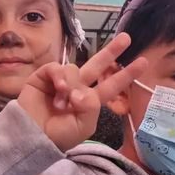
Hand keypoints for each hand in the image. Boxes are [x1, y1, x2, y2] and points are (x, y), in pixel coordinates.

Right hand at [17, 32, 146, 151]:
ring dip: (71, 85)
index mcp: (89, 102)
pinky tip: (58, 89)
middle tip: (126, 38)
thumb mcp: (83, 126)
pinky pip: (56, 67)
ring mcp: (60, 81)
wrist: (31, 136)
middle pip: (97, 65)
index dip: (125, 74)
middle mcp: (77, 88)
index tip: (143, 62)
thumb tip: (82, 89)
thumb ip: (91, 106)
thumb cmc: (58, 136)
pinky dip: (59, 76)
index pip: (111, 85)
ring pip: (74, 69)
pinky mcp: (43, 76)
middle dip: (111, 51)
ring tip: (61, 103)